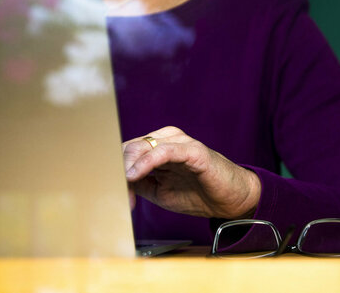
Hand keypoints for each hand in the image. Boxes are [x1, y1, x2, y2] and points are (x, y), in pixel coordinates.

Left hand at [123, 126, 261, 219]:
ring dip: (127, 168)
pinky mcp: (193, 150)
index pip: (126, 150)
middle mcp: (167, 139)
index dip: (113, 170)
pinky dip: (145, 163)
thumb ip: (138, 183)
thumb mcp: (159, 191)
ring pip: (142, 146)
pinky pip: (163, 151)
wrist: (230, 200)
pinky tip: (134, 175)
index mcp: (157, 146)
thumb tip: (113, 184)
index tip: (109, 193)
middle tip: (115, 195)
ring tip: (123, 187)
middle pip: (129, 147)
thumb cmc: (198, 193)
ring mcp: (180, 142)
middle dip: (117, 171)